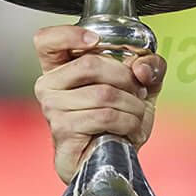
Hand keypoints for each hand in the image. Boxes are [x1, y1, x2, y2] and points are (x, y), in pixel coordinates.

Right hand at [33, 25, 166, 182]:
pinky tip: (130, 132)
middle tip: (138, 93)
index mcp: (61, 67)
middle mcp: (49, 85)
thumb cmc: (116, 122)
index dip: (70, 34)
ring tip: (136, 116)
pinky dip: (129, 123)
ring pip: (104, 93)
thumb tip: (141, 66)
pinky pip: (105, 116)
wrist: (111, 161)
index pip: (46, 39)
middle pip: (90, 64)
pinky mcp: (63, 129)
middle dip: (127, 78)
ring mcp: (53, 108)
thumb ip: (149, 66)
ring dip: (133, 106)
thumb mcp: (140, 86)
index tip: (95, 40)